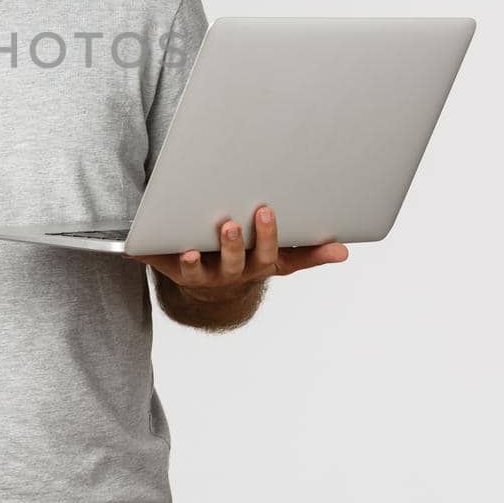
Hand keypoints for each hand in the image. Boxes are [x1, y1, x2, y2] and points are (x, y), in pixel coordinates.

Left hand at [120, 204, 348, 294]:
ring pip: (201, 272)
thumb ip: (308, 254)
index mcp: (256, 267)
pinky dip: (162, 259)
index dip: (267, 236)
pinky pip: (167, 269)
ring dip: (199, 260)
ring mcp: (203, 277)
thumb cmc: (249, 262)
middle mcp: (231, 275)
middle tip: (230, 222)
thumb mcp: (279, 260)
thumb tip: (344, 250)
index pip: (267, 255)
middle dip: (233, 244)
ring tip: (195, 245)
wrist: (211, 292)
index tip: (266, 210)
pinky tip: (159, 250)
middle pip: (235, 263)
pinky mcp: (175, 272)